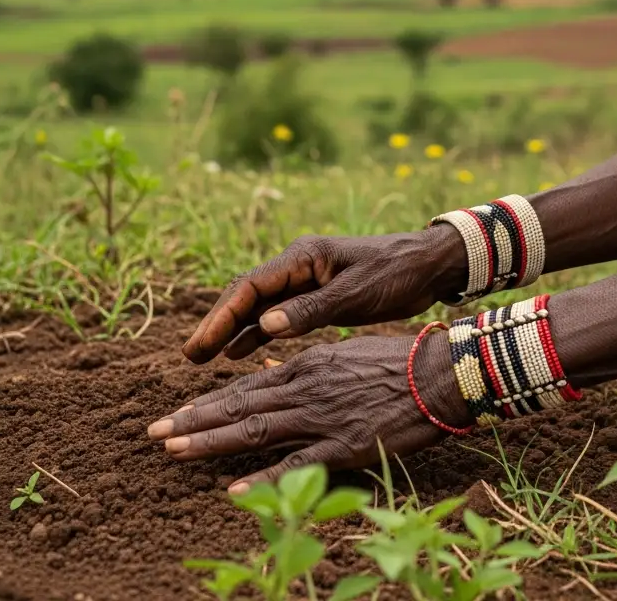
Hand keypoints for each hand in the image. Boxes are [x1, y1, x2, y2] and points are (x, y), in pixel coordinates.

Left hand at [147, 333, 471, 491]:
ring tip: (173, 448)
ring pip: (254, 430)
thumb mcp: (344, 353)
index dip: (208, 402)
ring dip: (209, 441)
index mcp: (306, 364)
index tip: (177, 412)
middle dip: (193, 419)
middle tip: (154, 431)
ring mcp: (321, 417)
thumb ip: (307, 366)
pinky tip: (231, 490)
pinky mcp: (342, 445)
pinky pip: (294, 466)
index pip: (246, 385)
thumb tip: (272, 369)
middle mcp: (305, 387)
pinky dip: (261, 478)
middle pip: (238, 406)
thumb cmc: (397, 361)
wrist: (439, 374)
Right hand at [182, 226, 466, 362]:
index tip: (199, 343)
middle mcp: (298, 266)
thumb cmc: (395, 274)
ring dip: (233, 330)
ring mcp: (306, 280)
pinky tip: (238, 354)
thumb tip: (265, 325)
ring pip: (259, 307)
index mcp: (304, 257)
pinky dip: (258, 333)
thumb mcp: (355, 294)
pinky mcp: (317, 295)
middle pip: (247, 296)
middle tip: (189, 356)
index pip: (250, 286)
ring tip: (203, 359)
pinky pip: (278, 315)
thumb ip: (311, 310)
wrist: (428, 265)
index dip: (221, 315)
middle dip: (218, 324)